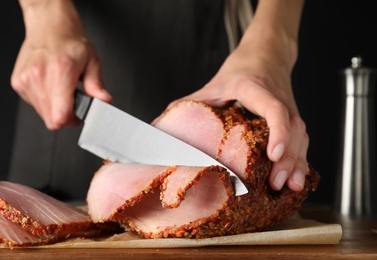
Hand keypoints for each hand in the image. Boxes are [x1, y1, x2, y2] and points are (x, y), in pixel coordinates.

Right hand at [11, 0, 110, 129]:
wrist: (50, 27)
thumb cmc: (70, 43)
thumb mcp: (92, 61)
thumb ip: (97, 85)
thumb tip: (104, 100)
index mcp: (60, 71)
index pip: (60, 115)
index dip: (72, 121)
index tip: (79, 116)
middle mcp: (40, 76)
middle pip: (51, 119)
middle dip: (65, 116)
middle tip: (74, 101)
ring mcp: (26, 80)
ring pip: (42, 113)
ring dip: (55, 108)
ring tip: (62, 90)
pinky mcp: (18, 83)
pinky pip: (34, 104)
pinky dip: (45, 100)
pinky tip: (51, 86)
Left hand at [168, 0, 307, 191]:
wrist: (267, 54)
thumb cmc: (240, 69)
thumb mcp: (214, 84)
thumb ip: (192, 102)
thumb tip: (161, 124)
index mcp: (256, 88)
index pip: (274, 108)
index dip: (277, 131)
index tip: (273, 154)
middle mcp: (278, 99)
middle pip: (292, 128)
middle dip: (288, 158)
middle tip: (276, 183)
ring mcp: (290, 109)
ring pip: (301, 136)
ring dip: (297, 163)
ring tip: (291, 187)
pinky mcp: (293, 119)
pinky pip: (301, 140)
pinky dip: (300, 160)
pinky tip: (296, 180)